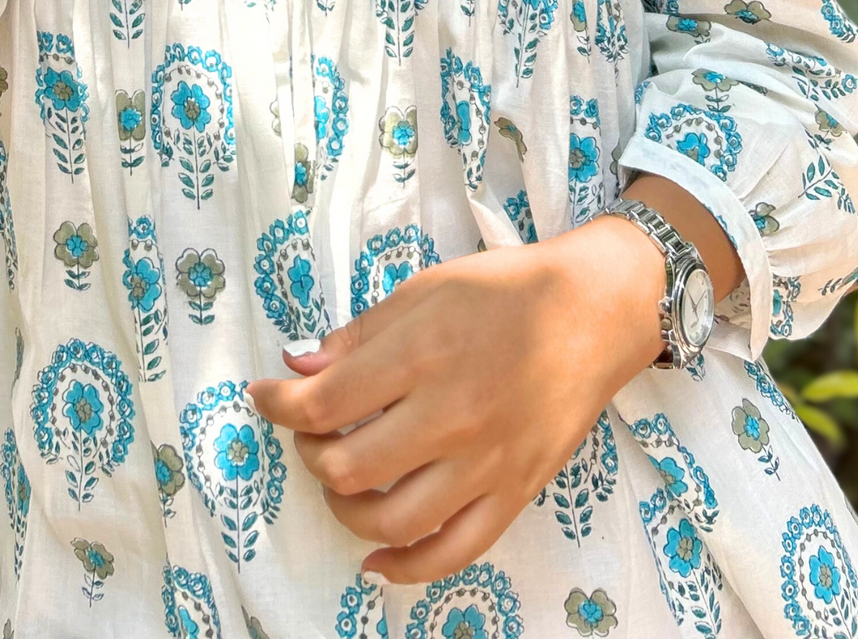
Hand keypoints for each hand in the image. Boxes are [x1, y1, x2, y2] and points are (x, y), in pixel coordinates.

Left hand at [248, 218, 665, 585]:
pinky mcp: (515, 493)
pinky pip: (454, 551)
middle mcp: (451, 416)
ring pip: (392, 520)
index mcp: (423, 355)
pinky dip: (406, 567)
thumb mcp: (425, 289)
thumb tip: (297, 367)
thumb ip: (359, 336)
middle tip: (312, 430)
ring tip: (341, 480)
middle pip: (349, 468)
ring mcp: (486, 463)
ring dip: (346, 509)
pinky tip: (377, 559)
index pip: (325, 403)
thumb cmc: (505, 290)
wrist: (593, 312)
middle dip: (311, 453)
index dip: (278, 404)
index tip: (264, 396)